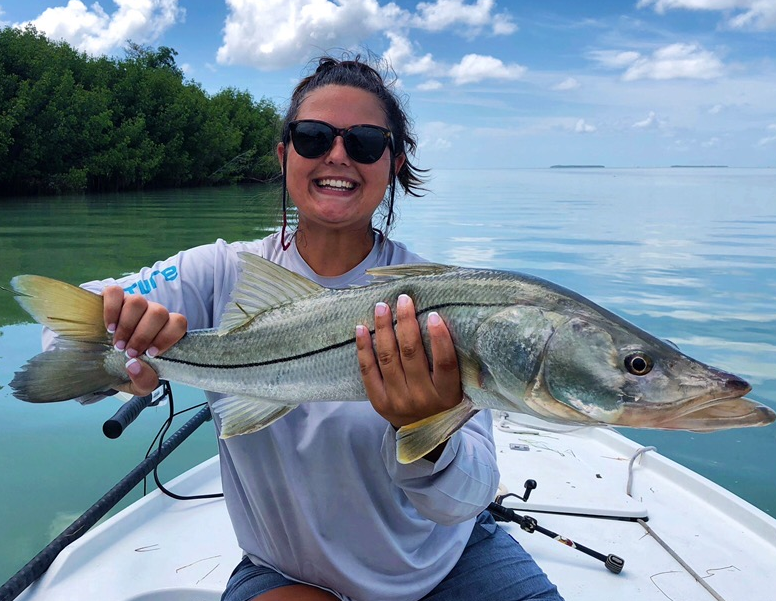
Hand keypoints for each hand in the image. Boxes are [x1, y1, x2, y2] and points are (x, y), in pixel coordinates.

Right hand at [102, 286, 186, 395]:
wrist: (99, 363)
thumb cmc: (126, 371)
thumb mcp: (138, 386)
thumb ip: (144, 381)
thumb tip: (134, 365)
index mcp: (165, 331)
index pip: (178, 323)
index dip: (166, 337)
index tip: (150, 354)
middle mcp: (152, 314)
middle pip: (158, 312)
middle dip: (142, 335)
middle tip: (128, 352)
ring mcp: (133, 304)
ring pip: (138, 301)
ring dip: (127, 325)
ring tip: (117, 344)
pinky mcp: (112, 298)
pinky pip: (115, 292)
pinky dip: (111, 309)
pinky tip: (108, 327)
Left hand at [355, 294, 461, 429]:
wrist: (423, 433)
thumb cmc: (443, 400)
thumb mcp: (456, 388)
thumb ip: (450, 363)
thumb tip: (440, 320)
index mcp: (447, 395)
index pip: (445, 363)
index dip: (440, 339)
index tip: (433, 314)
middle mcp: (422, 398)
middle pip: (412, 355)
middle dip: (406, 323)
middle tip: (403, 299)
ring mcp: (398, 400)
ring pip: (388, 358)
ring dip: (384, 329)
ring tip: (382, 307)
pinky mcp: (379, 402)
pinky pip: (368, 371)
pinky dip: (364, 348)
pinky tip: (361, 328)